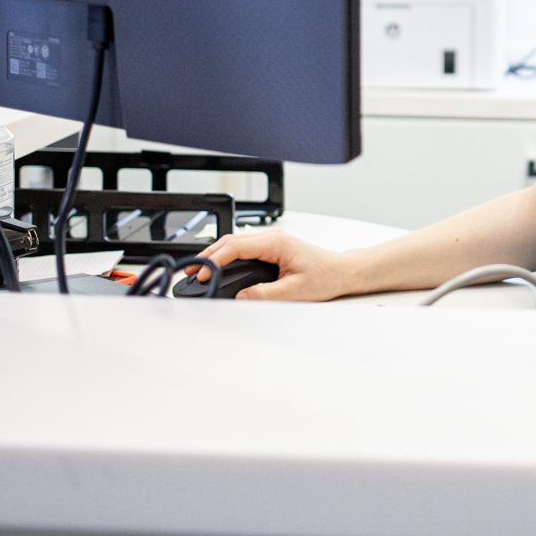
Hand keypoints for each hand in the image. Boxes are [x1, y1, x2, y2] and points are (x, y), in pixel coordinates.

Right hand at [193, 228, 358, 301]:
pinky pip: (243, 249)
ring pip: (235, 243)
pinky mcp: (272, 249)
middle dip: (209, 255)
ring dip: (217, 255)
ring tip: (200, 270)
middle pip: (231, 241)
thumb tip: (242, 297)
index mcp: (276, 242)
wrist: (342, 271)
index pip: (237, 246)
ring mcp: (271, 242)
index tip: (204, 272)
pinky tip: (220, 268)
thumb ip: (267, 294)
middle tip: (192, 271)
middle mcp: (272, 238)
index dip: (216, 259)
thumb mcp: (296, 291)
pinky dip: (227, 257)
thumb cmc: (326, 276)